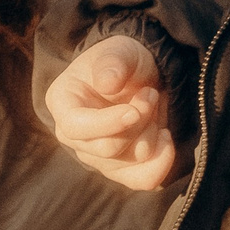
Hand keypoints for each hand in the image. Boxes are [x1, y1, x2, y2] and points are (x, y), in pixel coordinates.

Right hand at [44, 34, 176, 191]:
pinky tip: (166, 136)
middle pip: (108, 148)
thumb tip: (107, 84)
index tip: (134, 109)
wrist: (138, 75)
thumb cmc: (122, 60)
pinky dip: (162, 161)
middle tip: (151, 94)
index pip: (76, 127)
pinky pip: (143, 179)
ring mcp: (96, 157)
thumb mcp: (119, 50)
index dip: (107, 123)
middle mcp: (74, 136)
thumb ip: (113, 62)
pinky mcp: (120, 169)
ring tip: (153, 106)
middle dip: (140, 121)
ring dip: (152, 132)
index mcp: (63, 103)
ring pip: (131, 162)